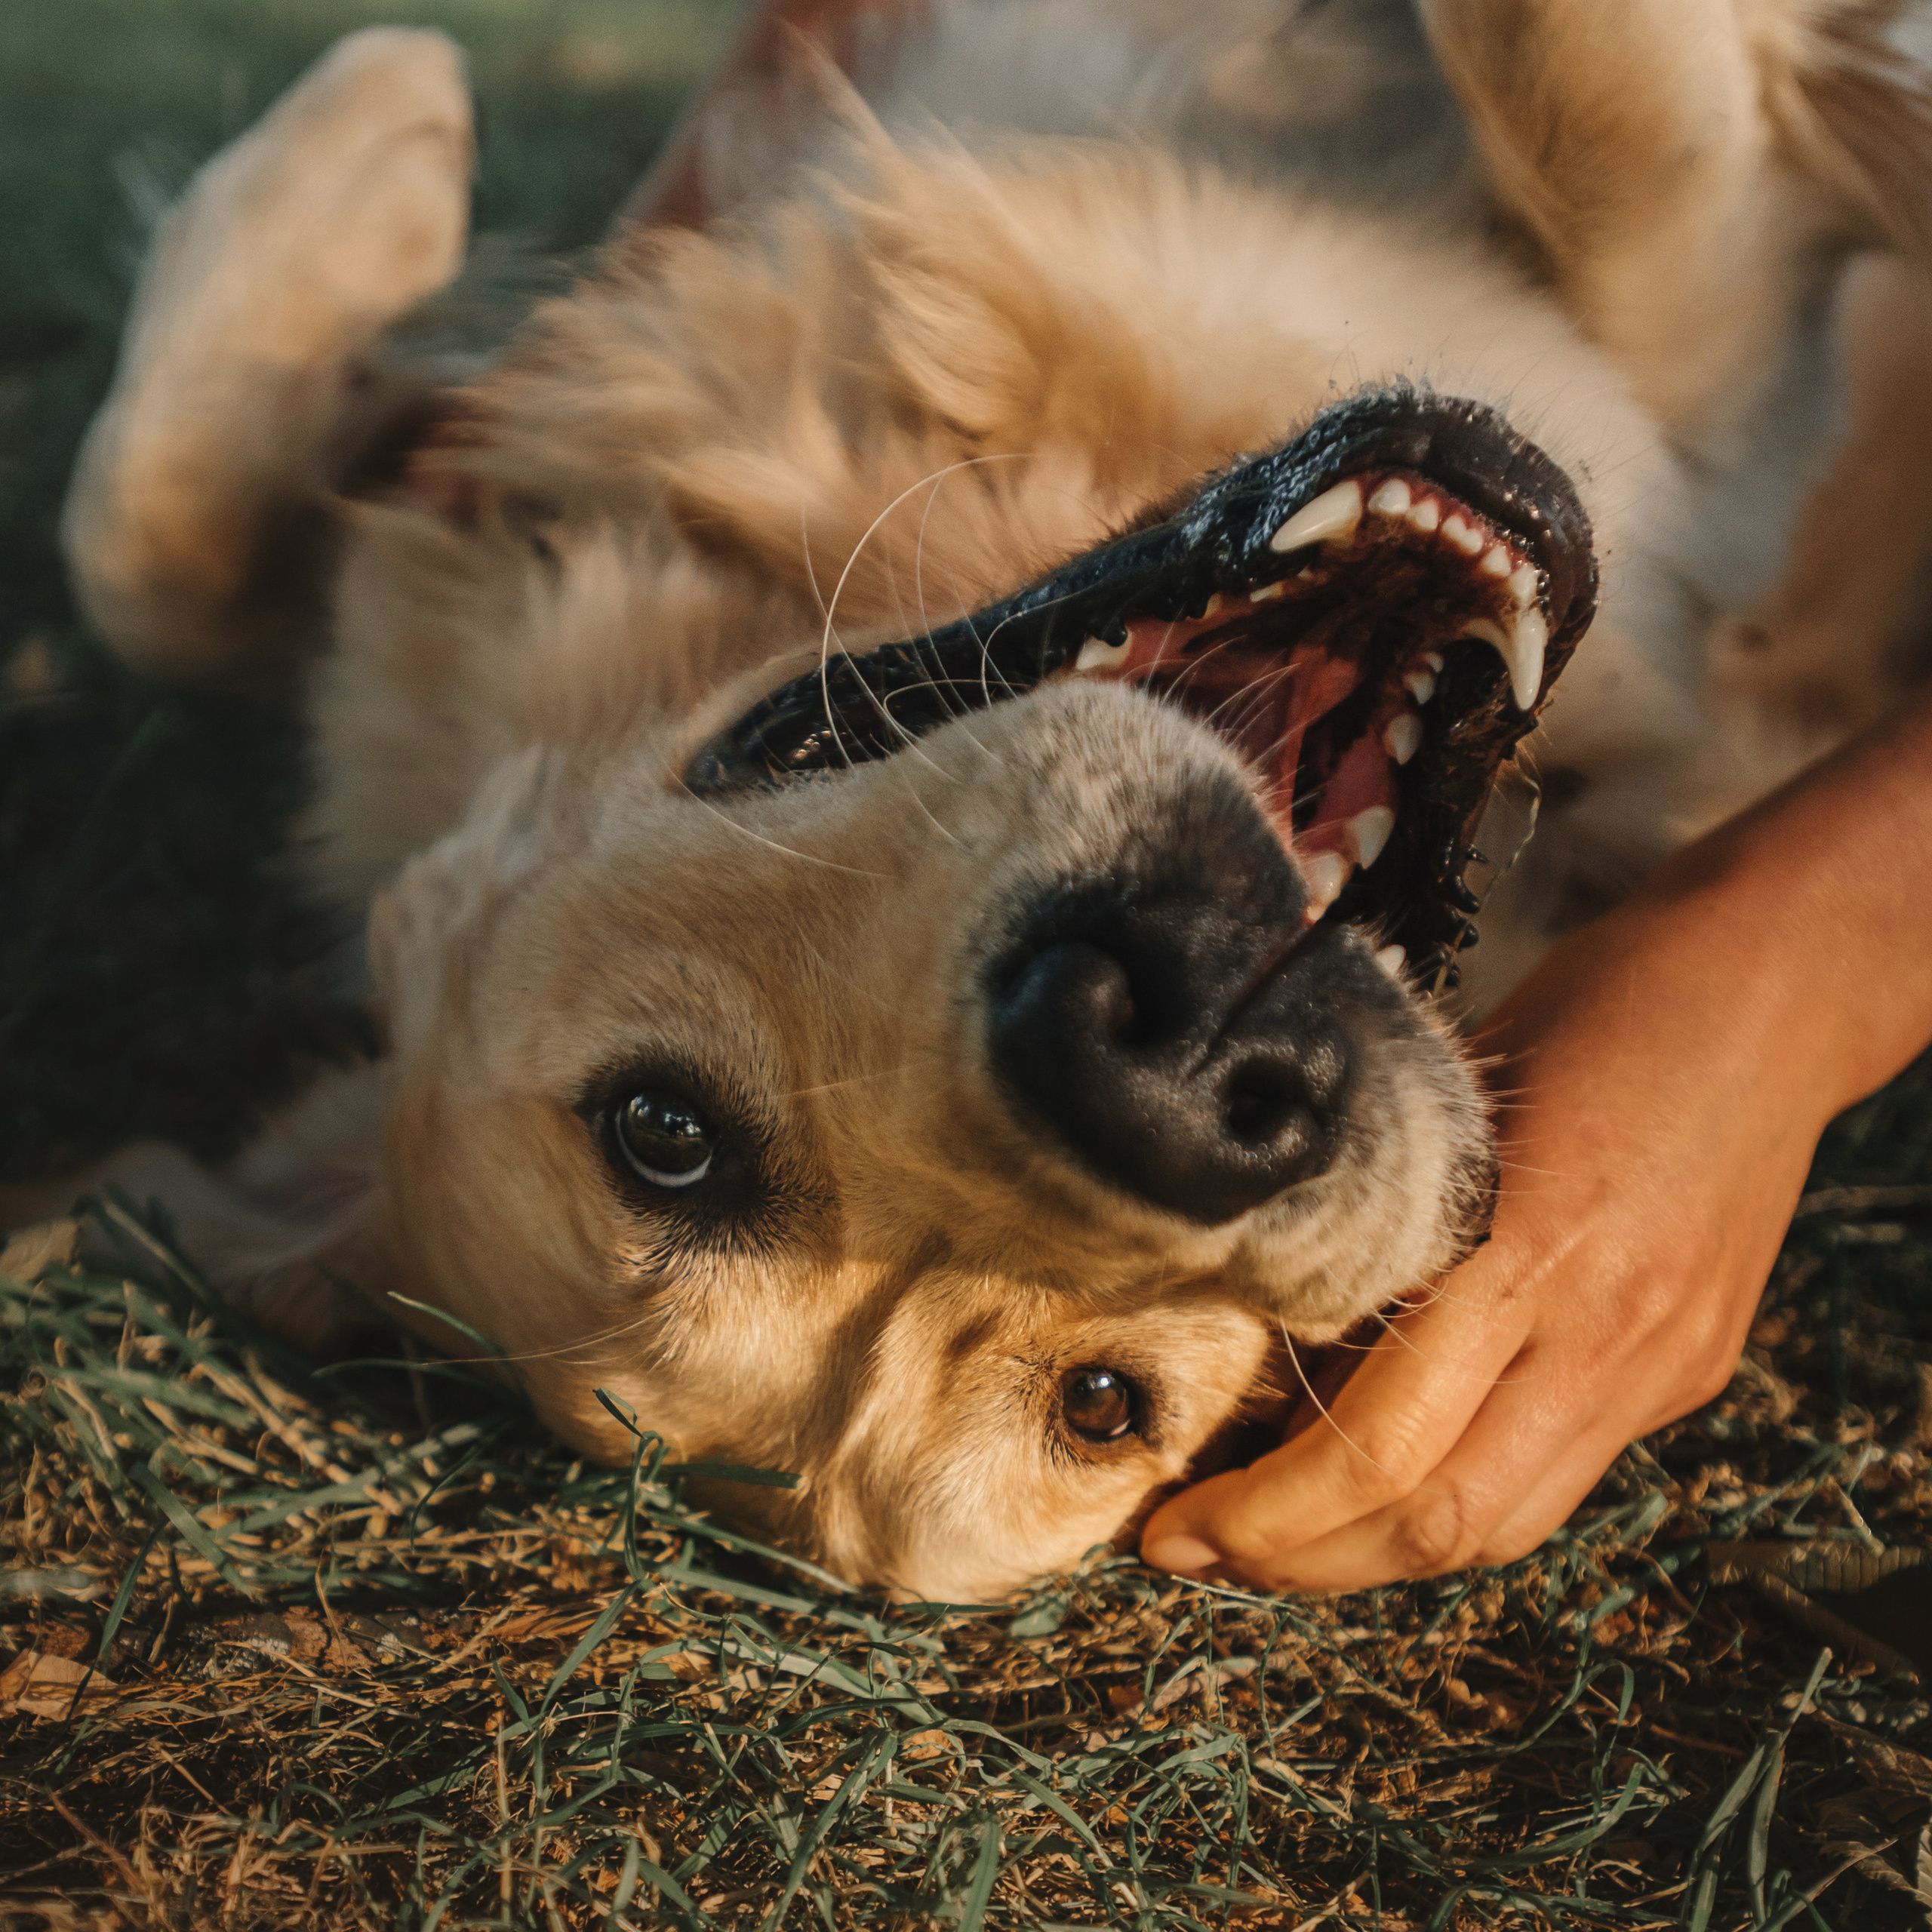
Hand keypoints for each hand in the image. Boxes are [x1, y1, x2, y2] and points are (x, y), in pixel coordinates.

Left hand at [1140, 690, 1931, 1591]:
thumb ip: (1368, 1234)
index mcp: (1523, 1250)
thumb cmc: (1585, 1008)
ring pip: (1503, 1527)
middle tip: (1197, 1551)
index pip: (1378, 1451)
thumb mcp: (1443, 1103)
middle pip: (1438, 1524)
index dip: (1263, 1516)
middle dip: (1300, 1563)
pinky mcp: (1686, 1374)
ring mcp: (1656, 1366)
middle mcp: (1600, 1334)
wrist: (1770, 989)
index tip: (1172, 1528)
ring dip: (1374, 1557)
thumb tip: (1262, 1354)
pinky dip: (1456, 1502)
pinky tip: (1383, 1483)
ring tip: (1274, 1540)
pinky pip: (1557, 1480)